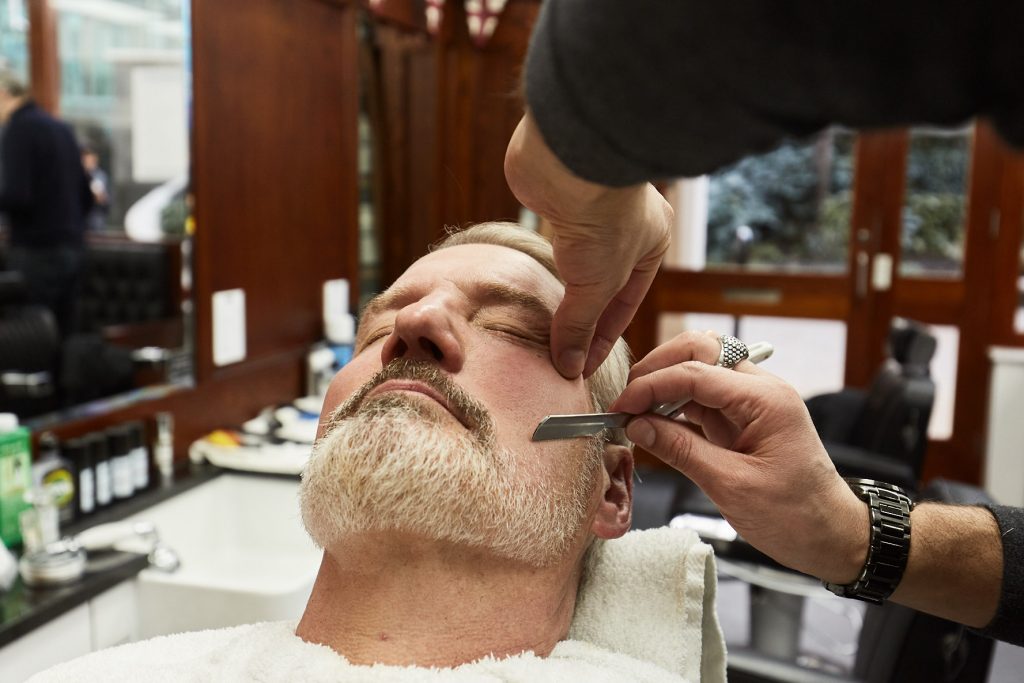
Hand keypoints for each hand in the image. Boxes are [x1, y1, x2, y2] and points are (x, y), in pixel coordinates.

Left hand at [504, 111, 671, 378]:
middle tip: (563, 353)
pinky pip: (553, 243)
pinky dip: (546, 267)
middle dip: (584, 318)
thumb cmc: (603, 218)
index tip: (582, 368)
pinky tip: (535, 286)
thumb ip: (579, 326)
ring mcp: (593, 210)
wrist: (569, 160)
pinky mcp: (558, 200)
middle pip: (603, 285)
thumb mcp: (595, 285)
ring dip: (564, 293)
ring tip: (547, 327)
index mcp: (654, 242)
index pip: (626, 304)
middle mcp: (628, 225)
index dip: (602, 340)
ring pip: (578, 264)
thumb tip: (568, 367)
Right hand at [609, 332, 869, 582]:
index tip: (621, 406)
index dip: (652, 385)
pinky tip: (654, 423)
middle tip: (627, 400)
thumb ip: (681, 451)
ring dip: (664, 384)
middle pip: (700, 351)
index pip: (697, 372)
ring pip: (699, 369)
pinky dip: (675, 404)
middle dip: (658, 369)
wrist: (832, 536)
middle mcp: (760, 391)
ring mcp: (751, 403)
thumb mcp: (732, 486)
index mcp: (766, 400)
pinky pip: (702, 398)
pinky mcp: (742, 419)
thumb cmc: (795, 516)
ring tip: (635, 412)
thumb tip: (637, 426)